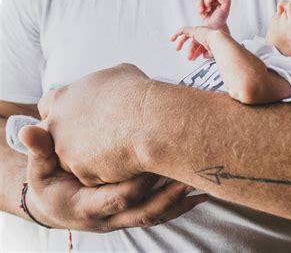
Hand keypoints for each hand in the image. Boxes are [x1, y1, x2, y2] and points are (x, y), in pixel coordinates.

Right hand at [20, 125, 207, 231]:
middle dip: (167, 197)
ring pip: (157, 215)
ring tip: (203, 185)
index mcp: (87, 207)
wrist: (56, 205)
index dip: (136, 183)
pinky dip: (180, 204)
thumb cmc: (49, 184)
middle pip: (144, 212)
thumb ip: (39, 151)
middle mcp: (110, 218)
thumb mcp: (39, 170)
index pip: (116, 198)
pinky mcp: (135, 212)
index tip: (153, 163)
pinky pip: (161, 213)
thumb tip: (30, 130)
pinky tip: (200, 192)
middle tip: (188, 178)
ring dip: (180, 202)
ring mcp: (125, 217)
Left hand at [36, 63, 153, 185]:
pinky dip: (106, 172)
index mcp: (63, 97)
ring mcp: (67, 151)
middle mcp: (57, 125)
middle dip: (70, 139)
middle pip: (54, 137)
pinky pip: (92, 176)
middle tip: (96, 138)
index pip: (47, 106)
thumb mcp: (119, 74)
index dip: (63, 112)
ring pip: (72, 160)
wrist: (150, 121)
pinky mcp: (83, 173)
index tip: (79, 116)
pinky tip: (124, 163)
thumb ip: (105, 83)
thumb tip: (114, 84)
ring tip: (116, 151)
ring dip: (88, 158)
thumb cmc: (138, 93)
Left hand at [170, 26, 217, 60]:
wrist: (218, 42)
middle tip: (188, 57)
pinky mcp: (194, 30)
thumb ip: (208, 53)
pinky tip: (172, 39)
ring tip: (177, 49)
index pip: (201, 46)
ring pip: (187, 36)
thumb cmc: (219, 48)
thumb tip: (203, 56)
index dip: (196, 53)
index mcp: (209, 39)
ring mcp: (199, 31)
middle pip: (194, 42)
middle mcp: (204, 34)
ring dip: (181, 43)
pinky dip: (177, 34)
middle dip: (190, 50)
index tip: (193, 59)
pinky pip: (183, 30)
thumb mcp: (213, 53)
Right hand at [198, 0, 230, 29]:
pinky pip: (199, 1)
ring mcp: (208, 1)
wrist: (213, 27)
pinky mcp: (203, 4)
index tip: (211, 7)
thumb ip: (226, 2)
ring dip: (202, 5)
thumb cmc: (220, 19)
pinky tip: (202, 12)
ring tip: (204, 12)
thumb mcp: (226, 10)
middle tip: (208, 10)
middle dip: (207, 2)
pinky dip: (199, 6)